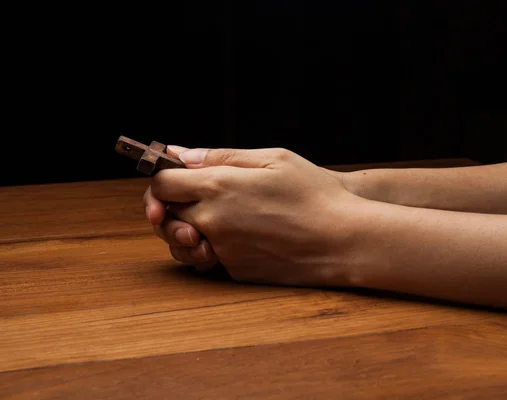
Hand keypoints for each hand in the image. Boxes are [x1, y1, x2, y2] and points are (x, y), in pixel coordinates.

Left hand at [147, 146, 361, 285]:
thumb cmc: (315, 194)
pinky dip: (216, 247)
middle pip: (165, 214)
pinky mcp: (236, 271)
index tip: (173, 175)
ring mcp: (223, 250)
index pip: (162, 184)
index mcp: (219, 186)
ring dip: (187, 229)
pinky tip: (240, 235)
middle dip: (171, 205)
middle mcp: (213, 221)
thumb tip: (181, 154)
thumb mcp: (273, 159)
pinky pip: (212, 258)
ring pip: (183, 242)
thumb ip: (222, 156)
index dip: (162, 177)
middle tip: (192, 196)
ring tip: (212, 218)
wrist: (343, 239)